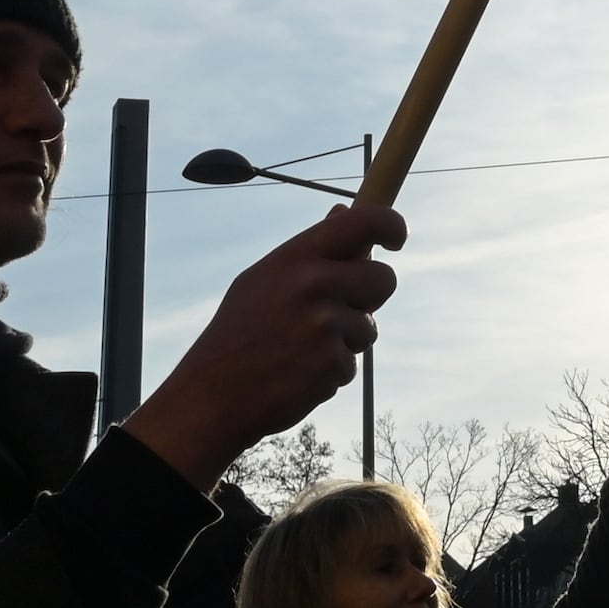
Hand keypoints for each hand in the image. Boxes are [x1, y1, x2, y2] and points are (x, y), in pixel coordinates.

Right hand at [123, 203, 403, 491]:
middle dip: (370, 297)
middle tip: (335, 312)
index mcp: (295, 258)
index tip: (396, 239)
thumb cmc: (239, 334)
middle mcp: (313, 285)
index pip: (364, 222)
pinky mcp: (332, 365)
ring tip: (300, 350)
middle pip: (385, 278)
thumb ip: (310, 251)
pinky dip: (331, 372)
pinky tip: (297, 374)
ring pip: (369, 327)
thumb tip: (343, 211)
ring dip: (346, 342)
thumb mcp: (264, 279)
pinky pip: (352, 364)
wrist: (213, 396)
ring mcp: (324, 326)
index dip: (391, 225)